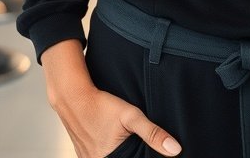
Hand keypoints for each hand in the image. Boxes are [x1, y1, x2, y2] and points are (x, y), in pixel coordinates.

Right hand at [53, 81, 181, 157]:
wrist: (73, 96)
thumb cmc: (101, 105)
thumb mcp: (131, 116)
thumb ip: (153, 133)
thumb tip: (175, 150)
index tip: (143, 152)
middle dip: (133, 155)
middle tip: (135, 144)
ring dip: (122, 154)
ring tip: (126, 143)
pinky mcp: (83, 154)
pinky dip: (110, 153)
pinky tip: (114, 142)